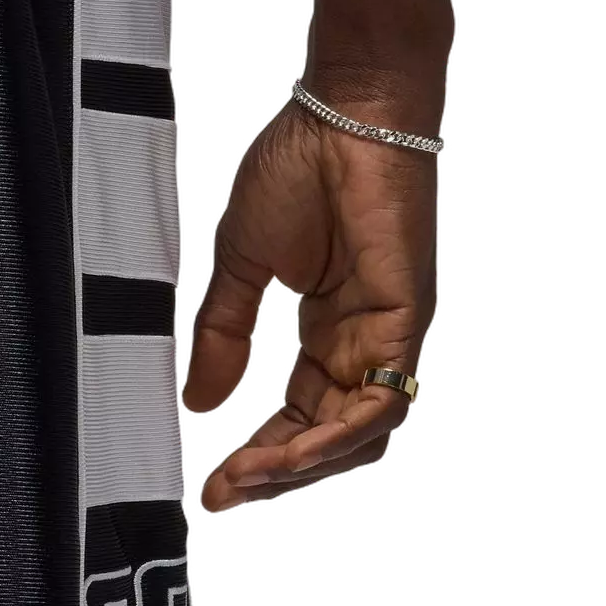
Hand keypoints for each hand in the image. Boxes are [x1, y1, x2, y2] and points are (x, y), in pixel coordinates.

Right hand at [180, 90, 439, 512]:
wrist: (341, 112)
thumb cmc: (297, 166)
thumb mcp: (239, 266)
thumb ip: (221, 336)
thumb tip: (197, 404)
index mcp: (327, 330)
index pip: (297, 415)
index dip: (256, 456)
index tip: (210, 486)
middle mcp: (365, 342)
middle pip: (332, 439)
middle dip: (276, 475)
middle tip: (225, 493)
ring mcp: (392, 334)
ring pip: (362, 436)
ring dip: (303, 466)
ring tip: (247, 477)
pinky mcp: (408, 319)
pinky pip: (383, 403)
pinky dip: (337, 436)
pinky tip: (290, 451)